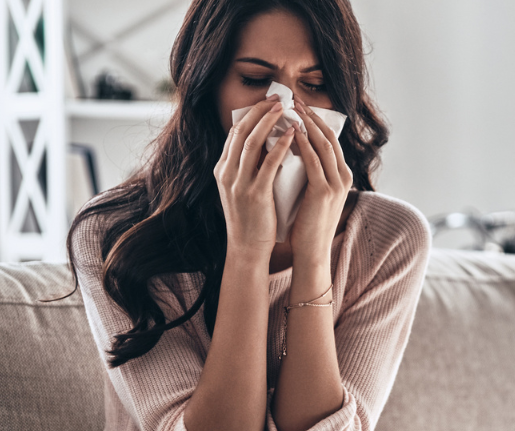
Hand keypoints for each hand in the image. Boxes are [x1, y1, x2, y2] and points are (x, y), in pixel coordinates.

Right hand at [214, 94, 295, 254]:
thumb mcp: (242, 188)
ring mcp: (238, 183)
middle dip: (260, 111)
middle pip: (241, 131)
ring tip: (286, 109)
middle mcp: (226, 173)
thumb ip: (248, 167)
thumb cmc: (250, 219)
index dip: (251, 114)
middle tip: (278, 98)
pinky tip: (293, 134)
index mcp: (222, 170)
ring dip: (270, 121)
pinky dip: (281, 145)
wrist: (247, 248)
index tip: (267, 102)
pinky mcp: (255, 194)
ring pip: (252, 142)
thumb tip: (267, 143)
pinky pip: (268, 163)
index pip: (234, 133)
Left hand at [287, 98, 352, 264]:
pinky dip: (303, 144)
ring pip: (323, 145)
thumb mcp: (313, 193)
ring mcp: (336, 184)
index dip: (316, 121)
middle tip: (295, 99)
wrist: (311, 251)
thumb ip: (311, 173)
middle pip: (329, 137)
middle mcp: (344, 177)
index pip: (331, 140)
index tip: (299, 106)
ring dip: (307, 124)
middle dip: (312, 116)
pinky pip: (313, 161)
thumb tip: (294, 150)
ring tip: (291, 109)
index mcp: (342, 176)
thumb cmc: (307, 224)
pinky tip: (291, 132)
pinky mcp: (324, 192)